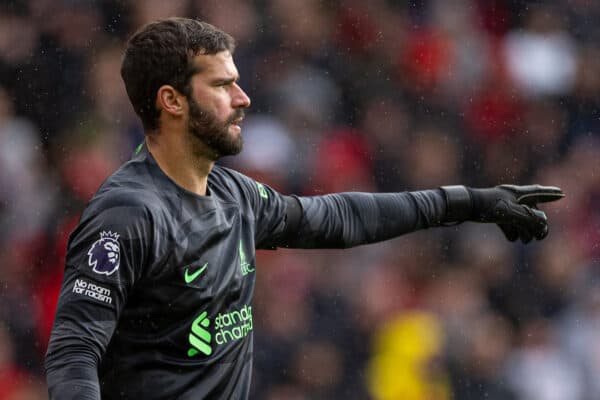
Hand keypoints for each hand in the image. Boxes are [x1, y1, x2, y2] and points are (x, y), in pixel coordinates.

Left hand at [441, 184, 563, 242]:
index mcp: (517, 194)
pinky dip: (511, 229)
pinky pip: (507, 221)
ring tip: (525, 240)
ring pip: (519, 217)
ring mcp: (502, 205)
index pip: (539, 192)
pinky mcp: (493, 212)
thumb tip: (543, 225)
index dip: (551, 194)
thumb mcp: (511, 213)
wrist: (464, 206)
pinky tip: (512, 238)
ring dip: (524, 229)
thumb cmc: (487, 206)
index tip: (562, 193)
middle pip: (530, 209)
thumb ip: (529, 219)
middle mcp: (511, 198)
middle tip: (540, 236)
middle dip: (535, 223)